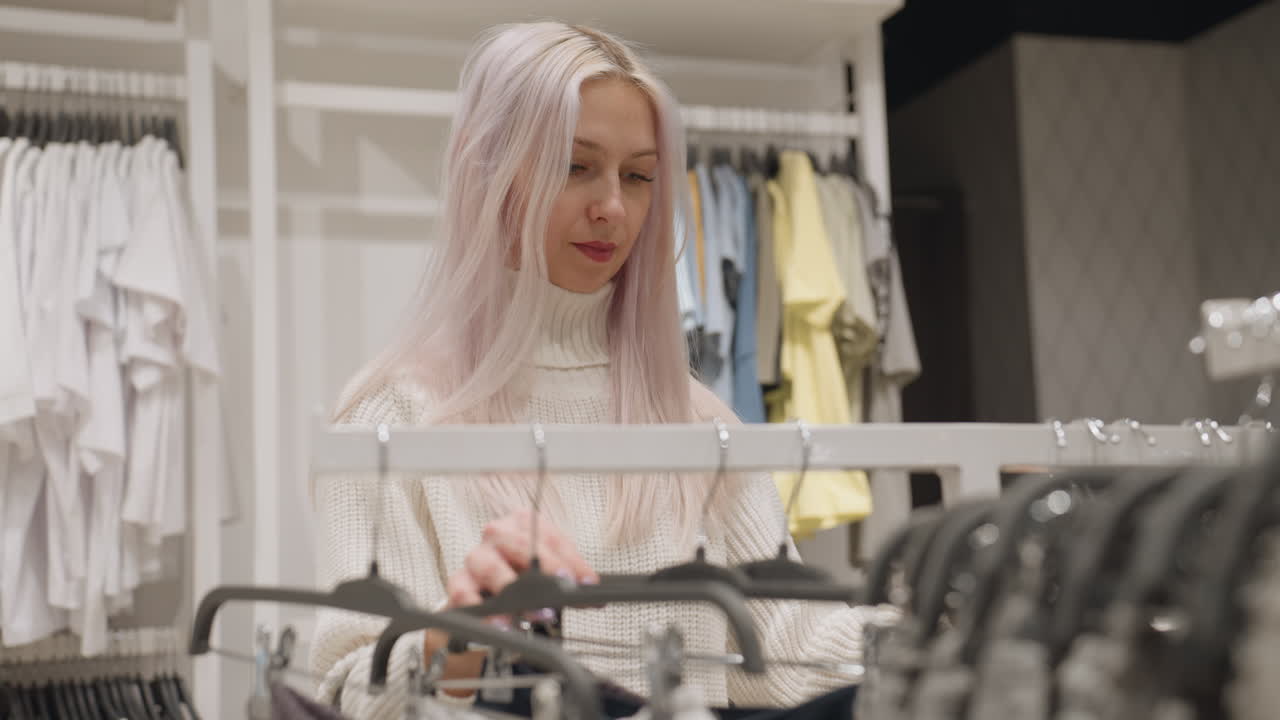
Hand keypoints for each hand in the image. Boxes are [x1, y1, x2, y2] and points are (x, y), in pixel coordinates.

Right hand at [445, 509, 597, 609]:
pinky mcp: (459, 582)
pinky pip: (464, 593)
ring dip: (513, 595)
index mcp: (523, 522)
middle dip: (543, 573)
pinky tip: (500, 625)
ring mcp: (476, 557)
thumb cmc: (525, 569)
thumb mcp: (553, 566)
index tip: (584, 583)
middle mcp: (497, 534)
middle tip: (559, 596)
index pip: (549, 537)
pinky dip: (482, 611)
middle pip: (520, 546)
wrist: (492, 585)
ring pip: (490, 568)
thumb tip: (593, 590)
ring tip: (530, 617)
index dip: (569, 561)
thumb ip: (573, 575)